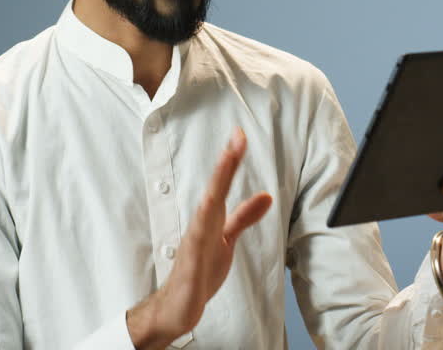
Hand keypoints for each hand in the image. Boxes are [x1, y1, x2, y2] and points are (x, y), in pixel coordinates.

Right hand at [126, 127, 272, 349]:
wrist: (176, 306)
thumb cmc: (198, 271)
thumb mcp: (226, 240)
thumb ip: (243, 217)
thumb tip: (266, 196)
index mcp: (209, 217)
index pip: (222, 184)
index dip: (231, 160)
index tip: (239, 135)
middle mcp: (201, 224)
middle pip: (215, 188)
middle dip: (226, 163)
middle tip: (237, 137)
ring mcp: (194, 242)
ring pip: (207, 208)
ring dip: (217, 184)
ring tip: (227, 161)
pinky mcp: (192, 263)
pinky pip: (198, 241)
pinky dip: (204, 224)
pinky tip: (209, 210)